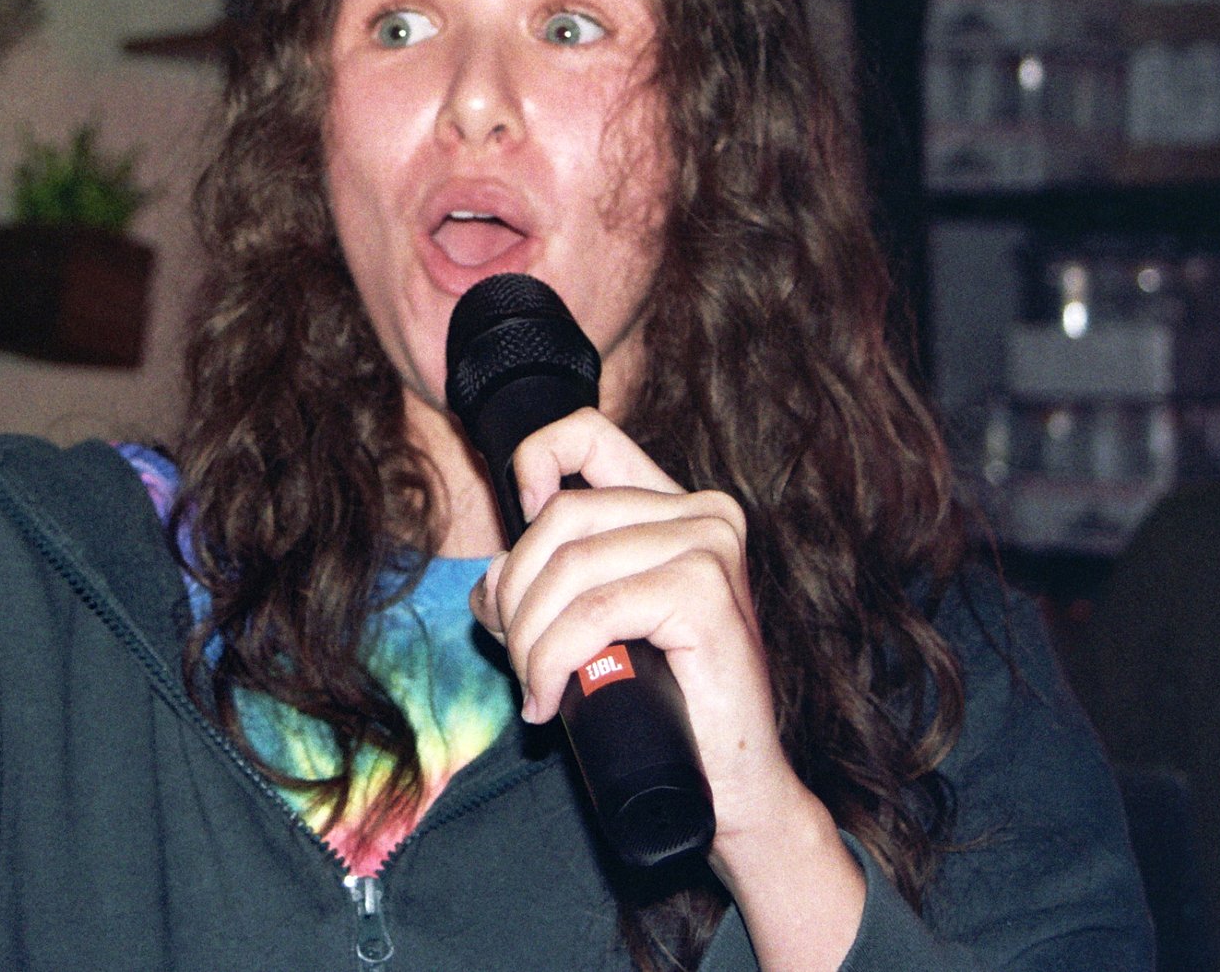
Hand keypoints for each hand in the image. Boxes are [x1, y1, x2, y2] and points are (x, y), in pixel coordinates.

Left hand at [471, 409, 863, 968]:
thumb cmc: (665, 708)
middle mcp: (703, 514)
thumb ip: (551, 587)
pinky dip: (553, 659)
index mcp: (676, 507)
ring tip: (534, 689)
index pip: (587, 435)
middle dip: (517, 593)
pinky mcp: (706, 594)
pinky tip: (548, 701)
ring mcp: (711, 548)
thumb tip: (489, 578)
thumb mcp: (593, 630)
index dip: (533, 460)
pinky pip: (592, 611)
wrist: (730, 784)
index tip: (518, 530)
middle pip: (562, 517)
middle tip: (519, 658)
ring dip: (529, 640)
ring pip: (570, 567)